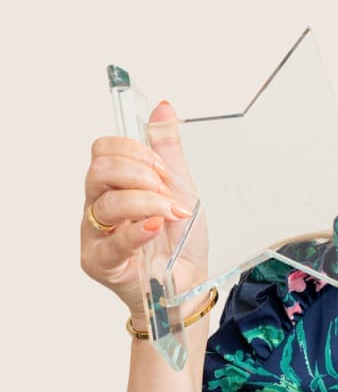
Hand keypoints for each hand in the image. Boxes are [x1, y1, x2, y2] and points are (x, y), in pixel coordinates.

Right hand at [80, 101, 210, 327]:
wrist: (187, 283)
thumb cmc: (179, 240)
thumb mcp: (183, 188)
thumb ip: (169, 150)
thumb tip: (163, 108)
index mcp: (116, 184)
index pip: (104, 150)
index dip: (133, 150)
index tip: (162, 166)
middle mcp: (99, 206)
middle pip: (99, 170)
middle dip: (139, 173)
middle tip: (165, 189)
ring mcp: (96, 234)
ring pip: (107, 203)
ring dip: (148, 203)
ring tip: (171, 214)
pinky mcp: (100, 262)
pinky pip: (112, 242)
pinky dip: (137, 231)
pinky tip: (154, 227)